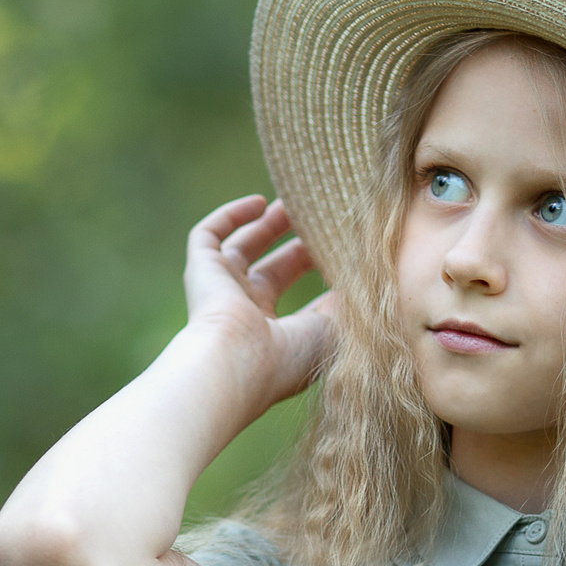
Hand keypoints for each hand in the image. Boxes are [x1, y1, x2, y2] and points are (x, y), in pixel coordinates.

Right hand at [181, 195, 336, 408]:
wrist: (237, 363)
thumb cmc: (288, 358)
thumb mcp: (333, 331)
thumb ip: (349, 305)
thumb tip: (365, 282)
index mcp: (277, 338)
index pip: (302, 305)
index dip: (324, 280)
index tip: (350, 258)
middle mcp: (246, 315)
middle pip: (273, 272)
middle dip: (300, 247)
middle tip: (326, 224)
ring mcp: (221, 292)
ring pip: (243, 248)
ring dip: (269, 225)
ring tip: (296, 202)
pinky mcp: (201, 270)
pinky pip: (208, 235)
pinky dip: (231, 216)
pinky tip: (259, 202)